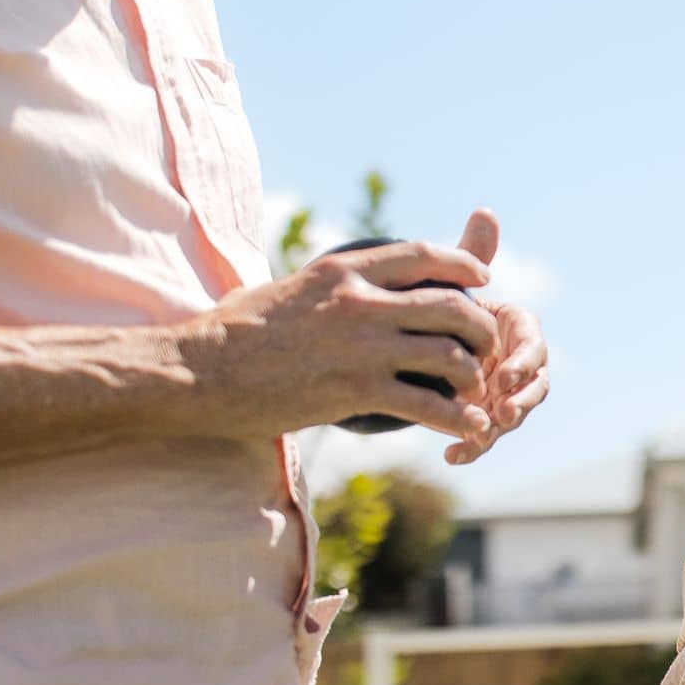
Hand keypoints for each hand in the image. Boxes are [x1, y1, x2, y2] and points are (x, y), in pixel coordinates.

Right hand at [178, 228, 501, 445]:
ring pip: (449, 353)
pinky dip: (457, 417)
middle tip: (488, 347)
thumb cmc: (231, 333)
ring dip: (473, 374)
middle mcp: (360, 301)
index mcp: (343, 270)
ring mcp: (360, 345)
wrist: (196, 371)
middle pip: (451, 306)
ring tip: (476, 391)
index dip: (463, 266)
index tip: (482, 280)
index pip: (423, 256)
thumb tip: (336, 284)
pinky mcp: (354, 390)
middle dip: (481, 328)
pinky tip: (468, 429)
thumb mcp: (287, 289)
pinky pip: (426, 404)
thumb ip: (326, 285)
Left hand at [441, 209, 550, 467]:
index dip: (525, 361)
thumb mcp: (448, 282)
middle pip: (533, 385)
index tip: (505, 374)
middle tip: (503, 414)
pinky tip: (454, 456)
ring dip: (498, 428)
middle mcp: (515, 362)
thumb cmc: (438, 303)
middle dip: (521, 401)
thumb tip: (484, 212)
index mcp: (515, 329)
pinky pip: (484, 435)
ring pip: (512, 414)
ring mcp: (500, 392)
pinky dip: (472, 446)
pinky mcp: (480, 416)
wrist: (414, 334)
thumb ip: (471, 256)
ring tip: (478, 439)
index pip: (534, 344)